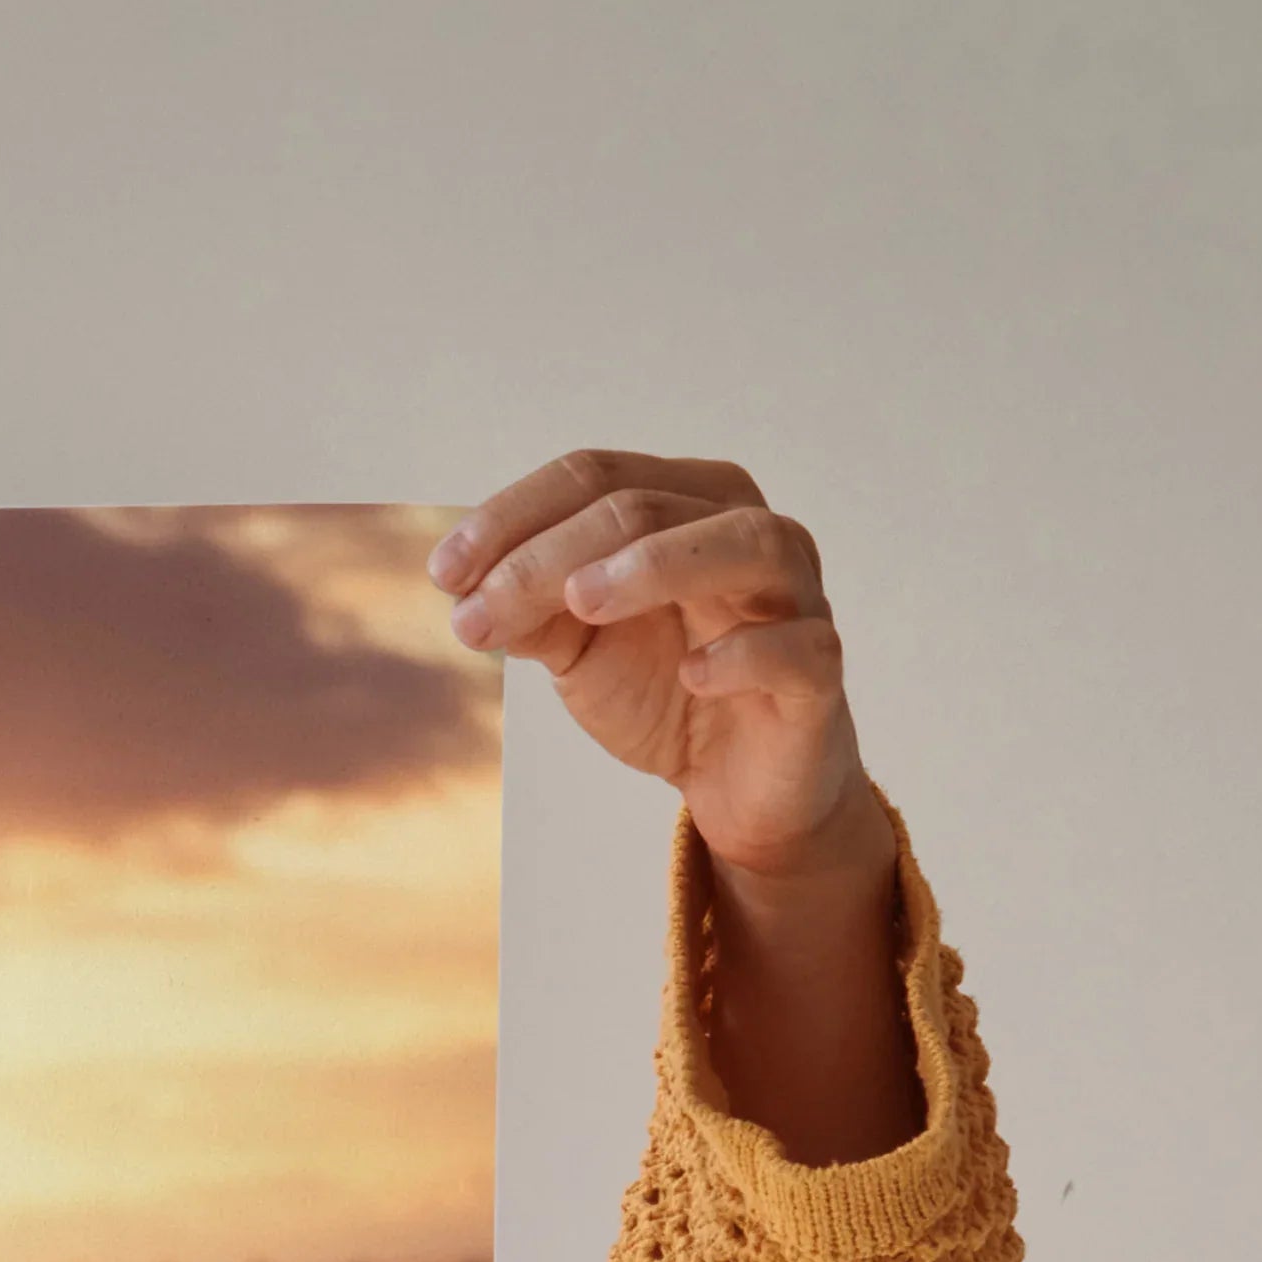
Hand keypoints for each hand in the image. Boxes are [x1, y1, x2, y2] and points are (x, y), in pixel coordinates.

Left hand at [434, 450, 917, 1156]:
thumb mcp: (580, 648)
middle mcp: (746, 531)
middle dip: (550, 556)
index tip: (443, 574)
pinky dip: (744, 653)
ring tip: (581, 602)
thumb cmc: (666, 690)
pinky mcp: (817, 673)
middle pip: (647, 506)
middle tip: (479, 611)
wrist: (737, 785)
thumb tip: (466, 589)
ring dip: (656, 565)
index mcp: (686, 505)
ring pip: (742, 544)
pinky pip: (796, 648)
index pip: (596, 476)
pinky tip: (692, 673)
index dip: (513, 517)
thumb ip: (532, 611)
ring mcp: (794, 597)